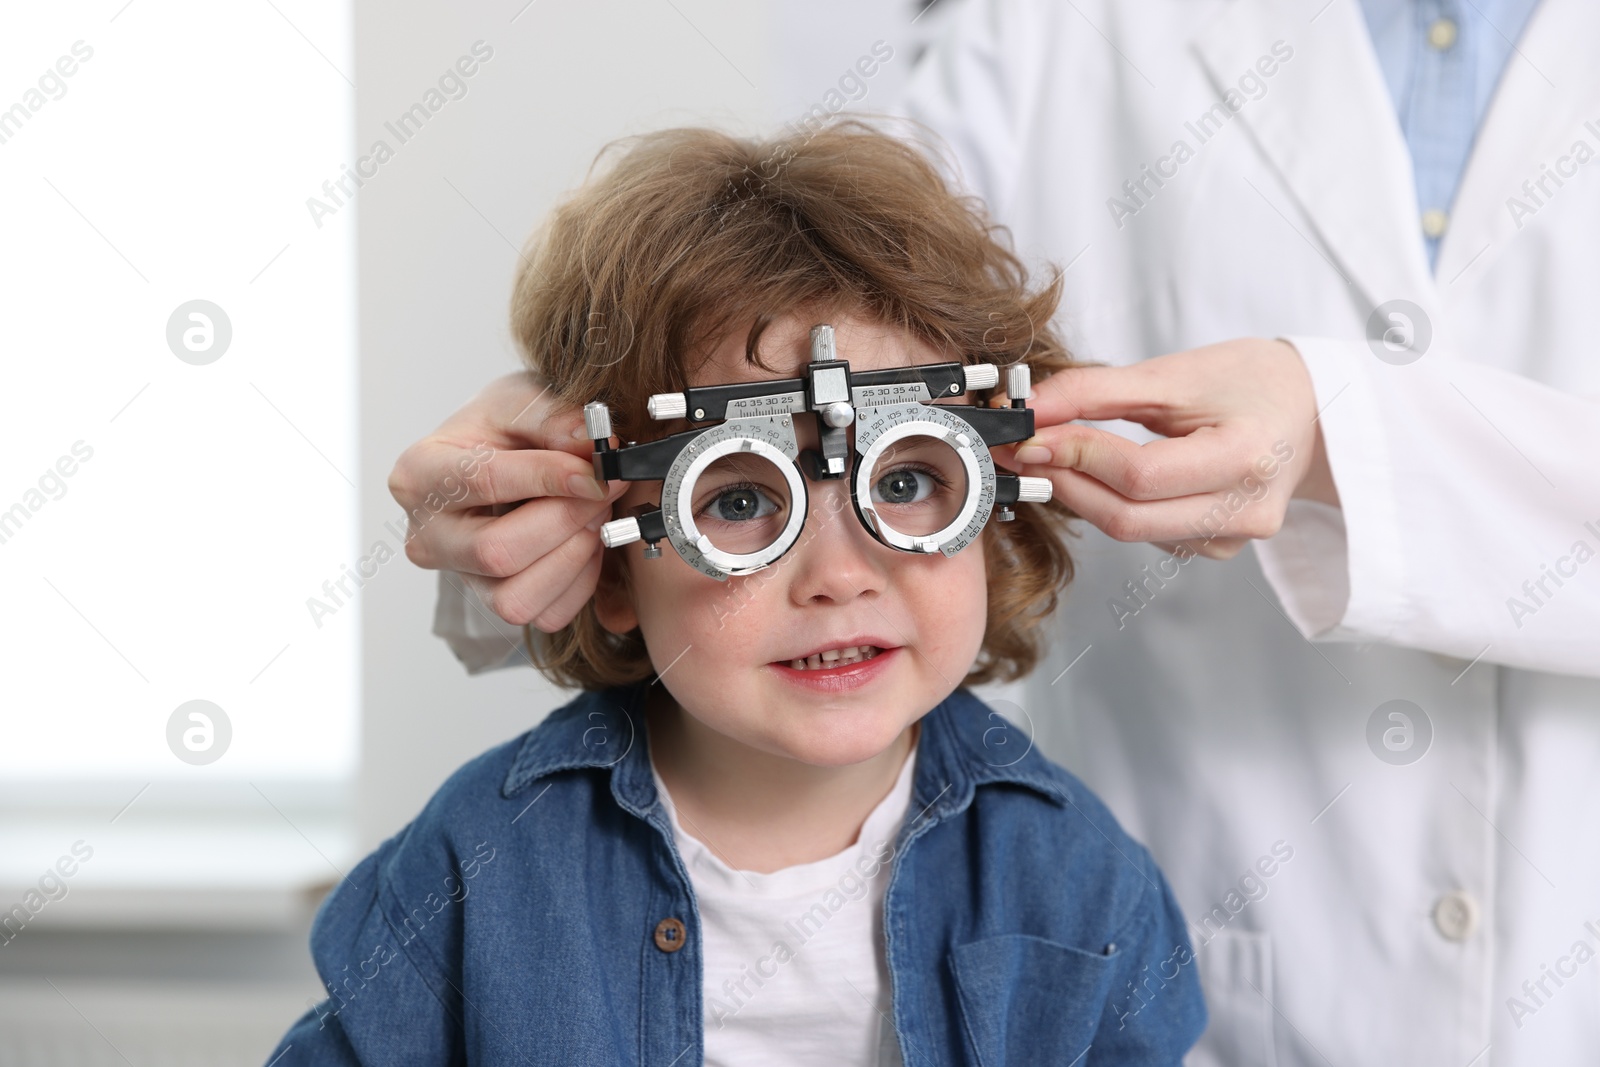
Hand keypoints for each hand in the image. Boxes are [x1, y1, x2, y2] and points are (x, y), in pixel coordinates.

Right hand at [387, 371, 626, 629]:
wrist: (499, 456)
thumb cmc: (500, 429)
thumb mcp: (519, 400)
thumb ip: (553, 416)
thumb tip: (592, 443)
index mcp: (419, 475)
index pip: (483, 482)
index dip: (548, 478)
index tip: (597, 470)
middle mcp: (428, 536)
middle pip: (497, 552)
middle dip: (565, 521)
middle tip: (603, 489)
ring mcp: (460, 577)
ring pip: (516, 598)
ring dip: (573, 556)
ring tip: (593, 513)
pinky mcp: (495, 603)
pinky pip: (546, 614)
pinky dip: (579, 581)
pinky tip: (584, 541)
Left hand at [990, 338, 1337, 559]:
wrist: (1308, 409)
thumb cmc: (1249, 381)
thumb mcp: (1175, 372)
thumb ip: (1097, 391)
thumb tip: (1029, 410)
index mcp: (1247, 459)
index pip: (1140, 475)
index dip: (1076, 455)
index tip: (1027, 432)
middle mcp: (1247, 511)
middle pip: (1128, 517)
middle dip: (1064, 482)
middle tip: (1022, 450)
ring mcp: (1233, 537)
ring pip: (1132, 530)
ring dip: (1083, 493)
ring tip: (1054, 453)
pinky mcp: (1217, 547)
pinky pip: (1147, 534)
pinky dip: (1114, 504)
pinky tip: (1107, 474)